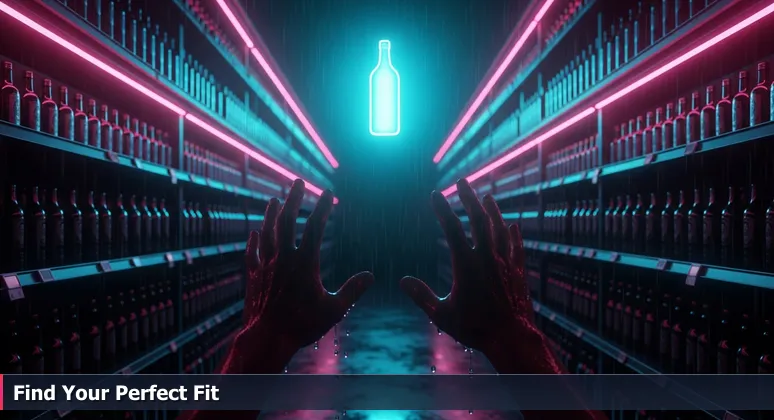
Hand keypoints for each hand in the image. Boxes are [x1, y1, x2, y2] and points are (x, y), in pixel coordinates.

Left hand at [233, 179, 373, 372]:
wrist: (266, 338)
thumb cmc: (301, 325)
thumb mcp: (334, 309)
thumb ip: (352, 290)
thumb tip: (370, 276)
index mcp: (305, 263)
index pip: (315, 228)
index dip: (322, 208)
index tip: (328, 193)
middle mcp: (284, 259)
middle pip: (287, 221)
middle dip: (293, 199)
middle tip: (297, 182)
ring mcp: (266, 266)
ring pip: (267, 233)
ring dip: (271, 214)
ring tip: (275, 200)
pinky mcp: (254, 277)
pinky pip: (252, 254)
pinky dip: (253, 241)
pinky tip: (254, 232)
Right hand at [401, 179, 546, 369]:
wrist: (512, 337)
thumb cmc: (475, 328)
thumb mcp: (442, 314)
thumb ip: (421, 295)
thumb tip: (403, 281)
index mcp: (466, 264)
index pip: (452, 228)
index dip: (442, 209)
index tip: (435, 193)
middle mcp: (487, 257)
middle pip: (479, 219)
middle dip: (469, 198)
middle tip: (462, 182)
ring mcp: (505, 263)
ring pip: (499, 229)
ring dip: (493, 211)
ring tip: (487, 197)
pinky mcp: (518, 272)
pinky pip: (516, 247)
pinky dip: (513, 234)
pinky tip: (513, 226)